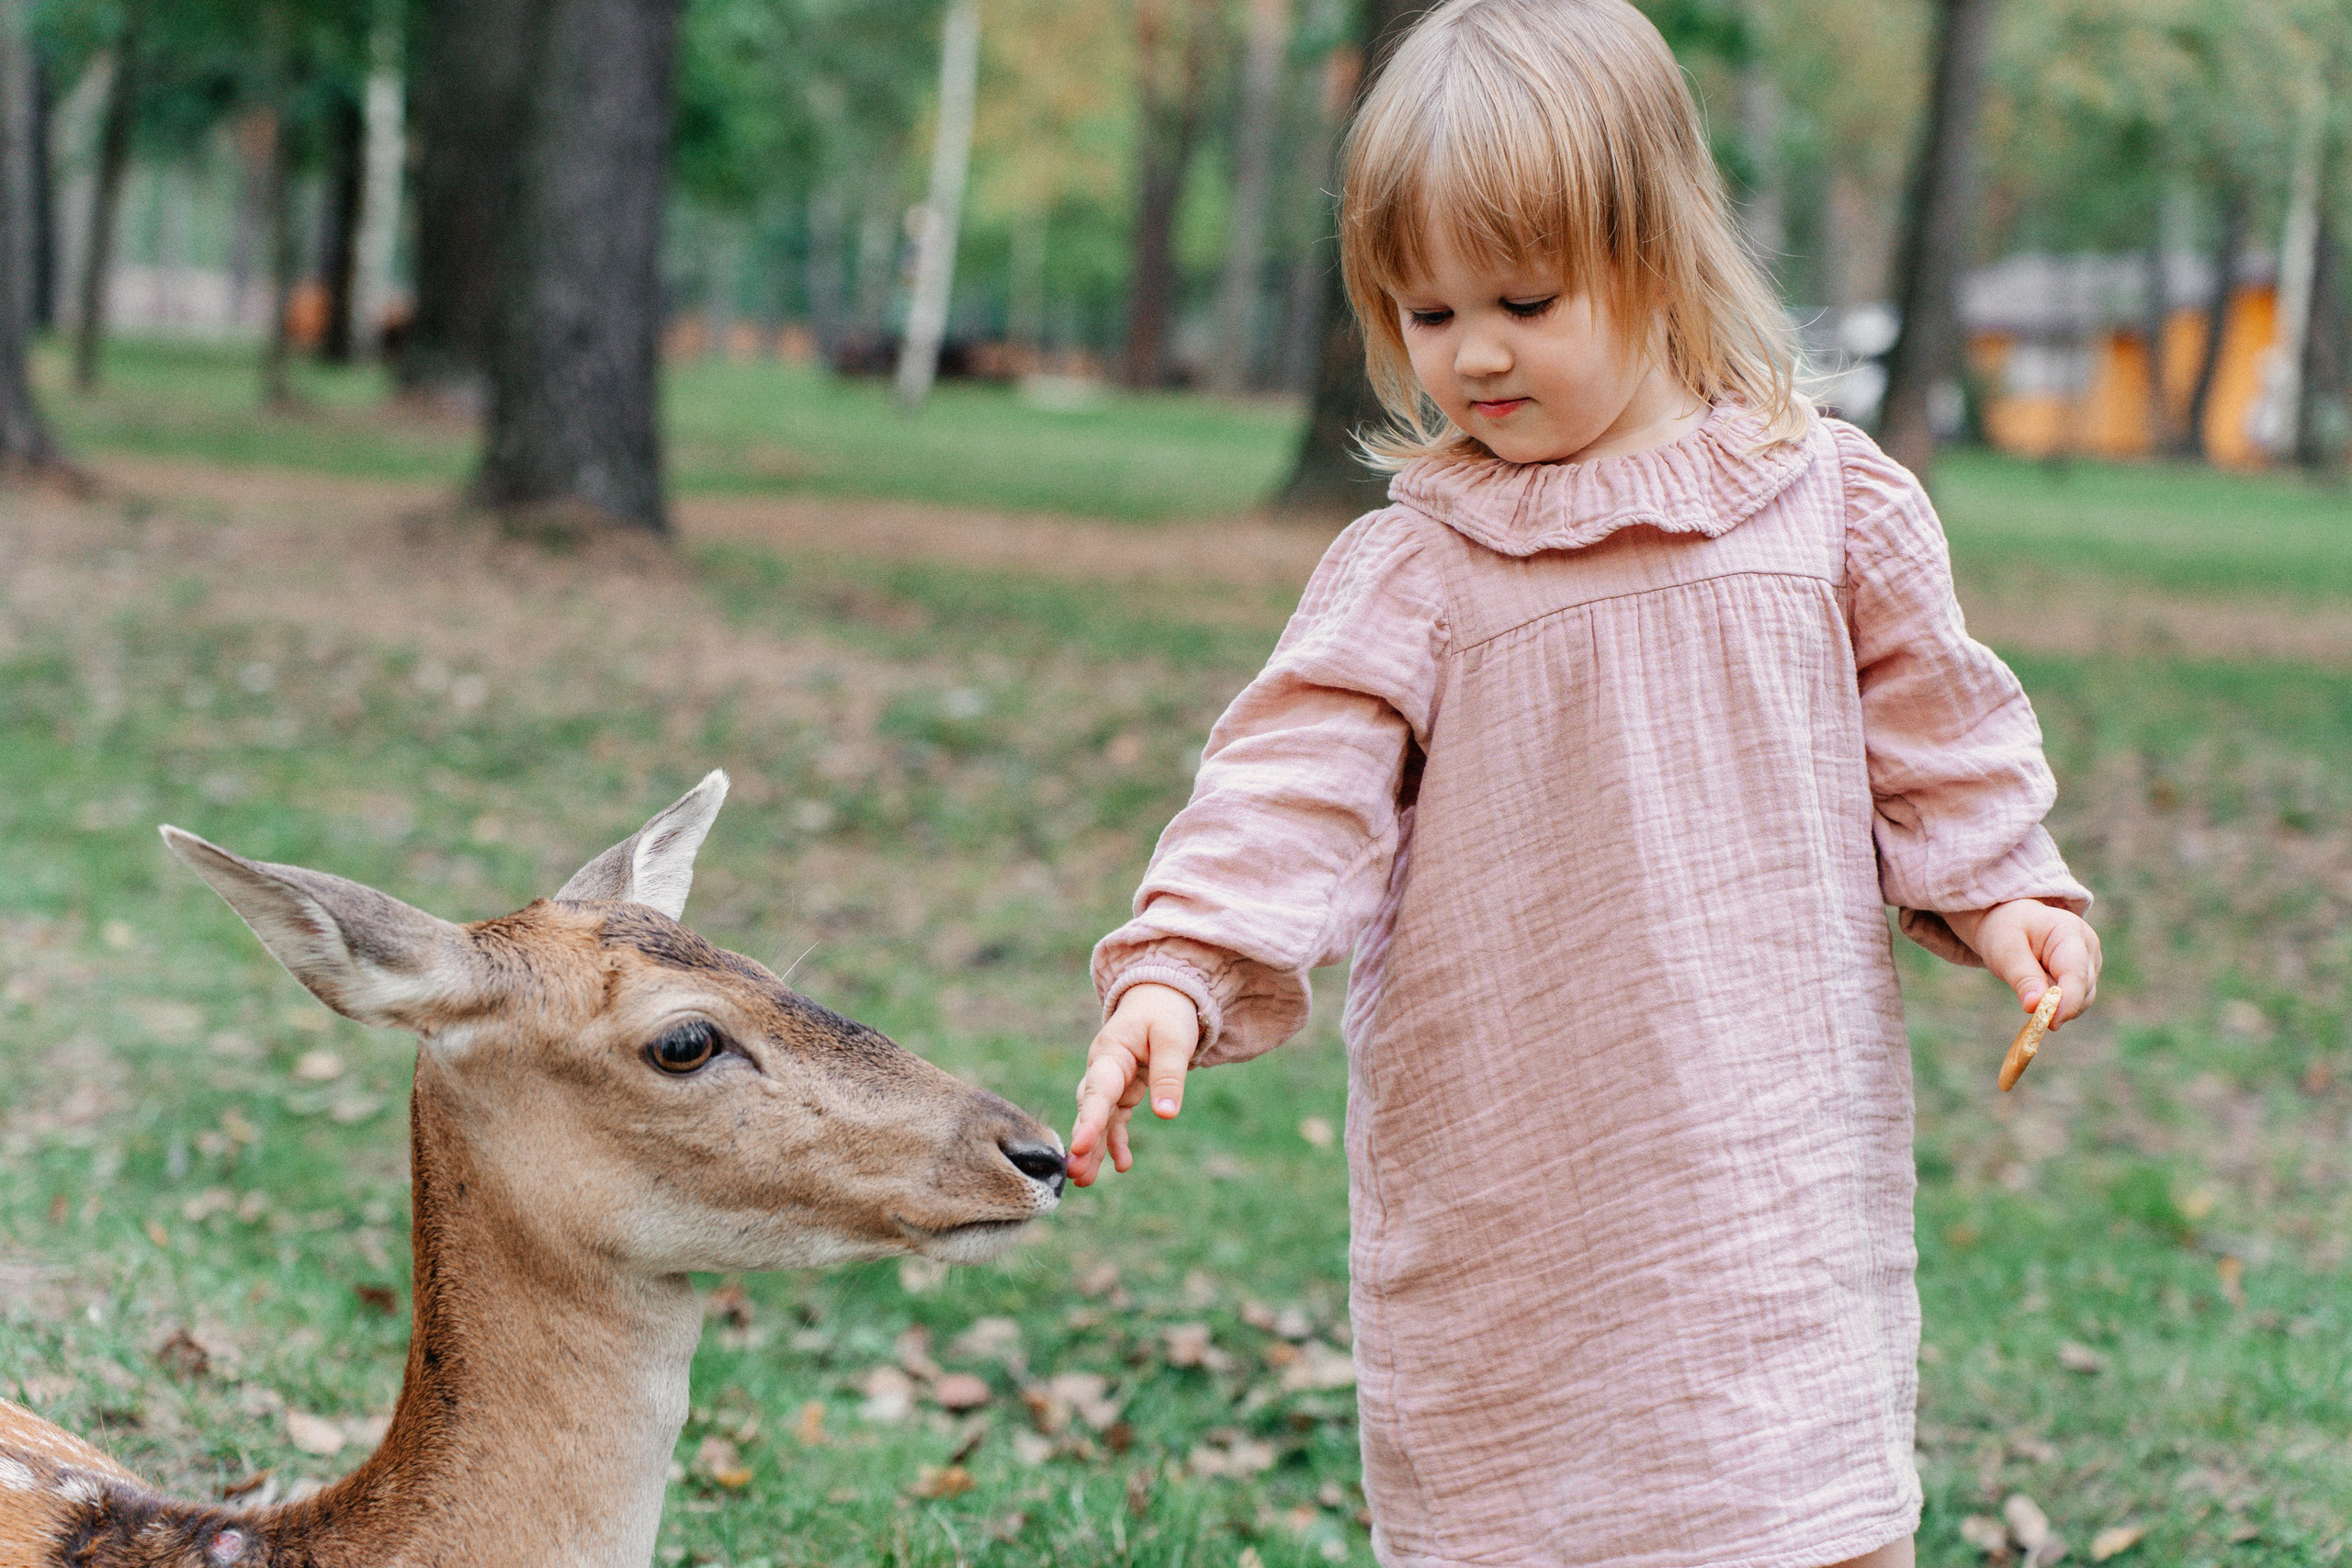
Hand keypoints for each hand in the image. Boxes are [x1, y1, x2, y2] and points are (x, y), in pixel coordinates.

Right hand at [1067, 982, 1200, 1186]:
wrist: (1160, 998)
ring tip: (1084, 1181)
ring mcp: (1110, 1081)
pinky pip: (1114, 1120)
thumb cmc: (1167, 1014)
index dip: (1090, 1120)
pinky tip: (1123, 1164)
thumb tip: (1166, 1114)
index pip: (1098, 1090)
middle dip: (1083, 1141)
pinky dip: (1116, 1142)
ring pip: (1098, 1119)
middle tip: (1075, 1173)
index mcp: (1111, 1052)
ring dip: (1092, 1149)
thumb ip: (1169, 1075)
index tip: (1080, 1146)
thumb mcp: (1174, 1039)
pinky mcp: (1121, 1091)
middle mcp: (1103, 1069)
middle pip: (1090, 1109)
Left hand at [1943, 900, 2100, 1029]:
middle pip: (2084, 990)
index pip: (2076, 974)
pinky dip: (2057, 1005)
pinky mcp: (2085, 976)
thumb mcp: (2005, 949)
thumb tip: (2034, 1007)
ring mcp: (2090, 962)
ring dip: (2058, 1006)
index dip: (2066, 1002)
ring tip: (2029, 991)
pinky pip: (2075, 1000)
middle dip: (2059, 1007)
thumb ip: (2022, 977)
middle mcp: (2088, 947)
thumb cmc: (2006, 930)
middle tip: (2032, 1017)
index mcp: (2070, 932)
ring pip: (2083, 999)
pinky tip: (2038, 995)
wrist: (2009, 920)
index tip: (2049, 1022)